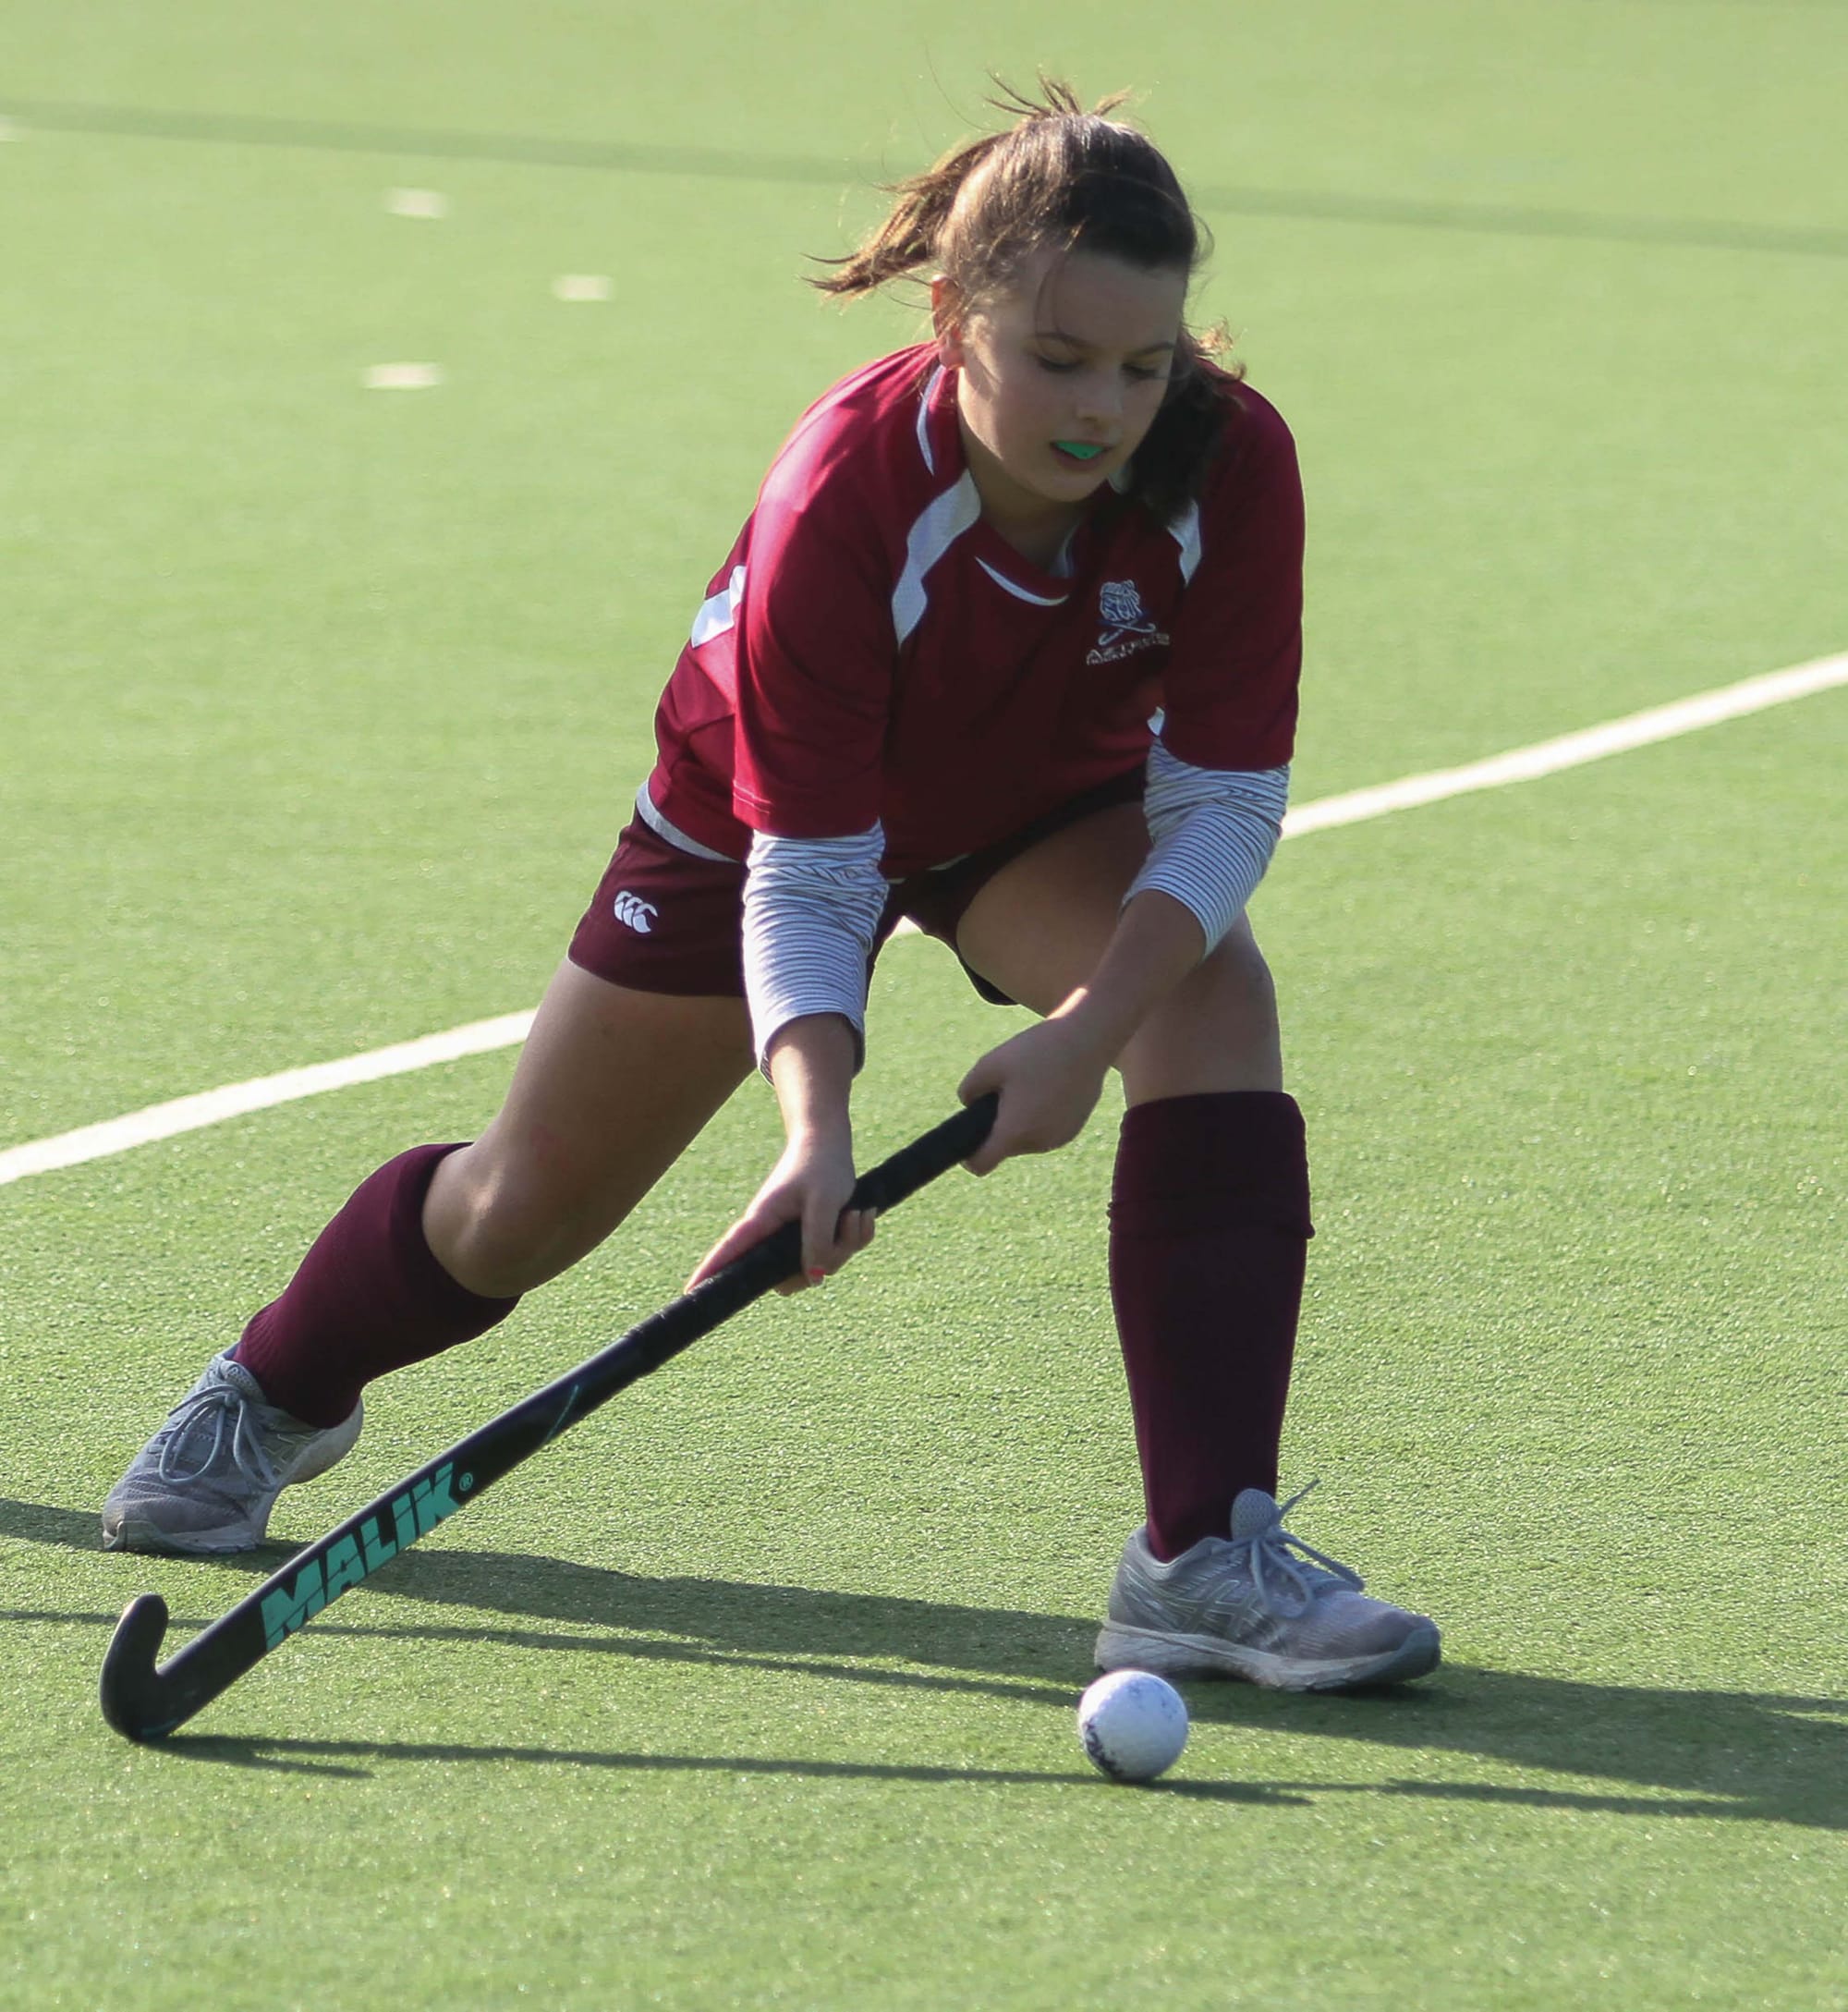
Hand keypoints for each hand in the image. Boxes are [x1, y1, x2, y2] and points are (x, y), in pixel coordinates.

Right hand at [685, 1130, 876, 1295]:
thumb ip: (818, 1241)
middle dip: (829, 1258)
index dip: (710, 1272)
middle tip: (847, 1222)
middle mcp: (774, 1234)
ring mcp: (794, 1237)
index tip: (688, 1291)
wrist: (831, 1142)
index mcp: (763, 1220)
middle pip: (793, 1276)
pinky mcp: (814, 1235)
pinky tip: (862, 1213)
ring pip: (822, 1266)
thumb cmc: (821, 1166)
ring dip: (848, 1242)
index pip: (730, 1251)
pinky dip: (856, 1237)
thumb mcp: (823, 1203)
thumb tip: (815, 1279)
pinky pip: (838, 1253)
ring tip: (856, 1211)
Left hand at [956, 1018, 1108, 1176]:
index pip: (982, 1164)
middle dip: (999, 1125)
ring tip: (1029, 1084)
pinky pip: (1047, 1130)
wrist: (1087, 1040)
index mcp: (1014, 1131)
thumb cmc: (1036, 1050)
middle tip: (1006, 1090)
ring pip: (1027, 1137)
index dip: (968, 1157)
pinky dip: (1041, 1116)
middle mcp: (1039, 1142)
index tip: (967, 1140)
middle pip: (1005, 1146)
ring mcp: (1060, 1137)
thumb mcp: (989, 1063)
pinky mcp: (1074, 1128)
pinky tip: (1047, 1087)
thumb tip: (969, 1103)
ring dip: (1021, 1120)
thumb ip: (968, 1090)